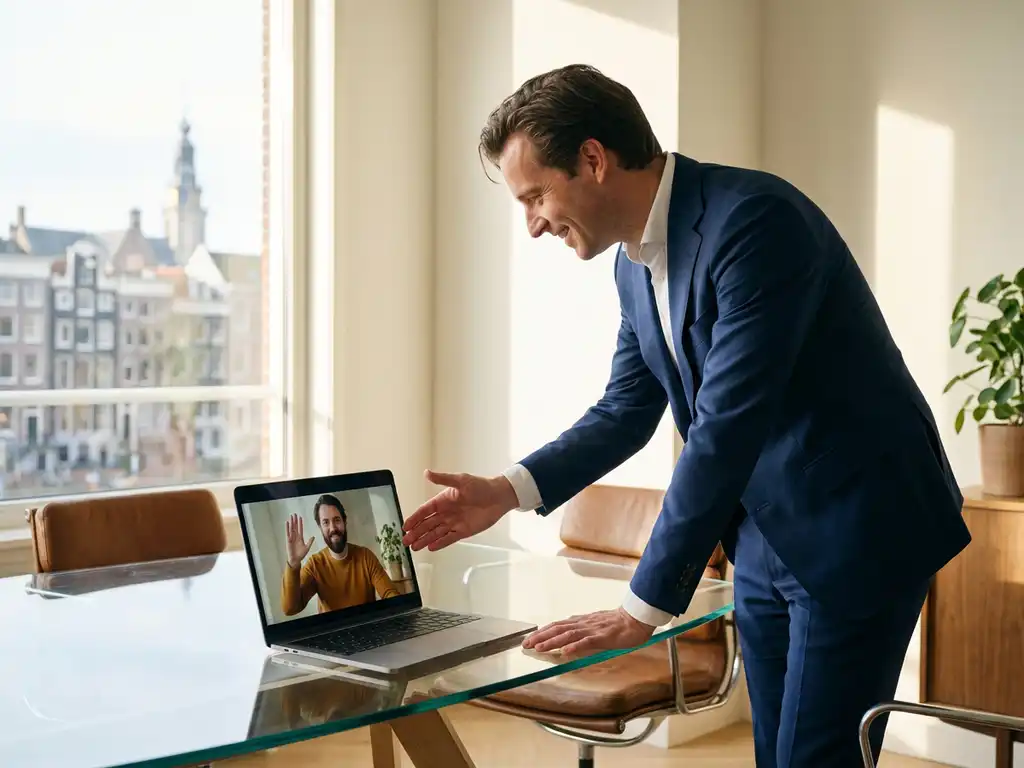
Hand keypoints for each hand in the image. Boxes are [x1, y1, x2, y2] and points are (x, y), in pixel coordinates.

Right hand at [285, 513, 313, 568]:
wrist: (296, 560)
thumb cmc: (301, 554)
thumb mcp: (307, 547)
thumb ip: (310, 542)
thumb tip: (313, 536)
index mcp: (300, 538)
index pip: (300, 528)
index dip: (300, 523)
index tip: (300, 517)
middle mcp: (295, 536)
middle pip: (295, 526)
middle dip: (295, 520)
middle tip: (294, 514)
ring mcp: (291, 538)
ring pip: (291, 528)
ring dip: (291, 522)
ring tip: (291, 516)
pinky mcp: (288, 540)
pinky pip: (288, 533)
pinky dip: (287, 528)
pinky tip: (287, 523)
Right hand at [402, 470, 518, 551]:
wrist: (499, 496)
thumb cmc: (481, 486)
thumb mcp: (460, 480)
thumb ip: (442, 479)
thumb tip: (426, 473)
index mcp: (443, 500)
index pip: (425, 511)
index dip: (414, 519)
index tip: (405, 526)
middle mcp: (446, 512)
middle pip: (427, 524)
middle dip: (416, 533)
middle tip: (405, 541)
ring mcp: (454, 522)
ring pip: (436, 533)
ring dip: (425, 540)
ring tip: (414, 547)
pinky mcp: (464, 531)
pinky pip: (449, 538)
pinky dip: (440, 543)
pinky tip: (430, 547)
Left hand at [522, 608, 655, 656]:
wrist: (635, 619)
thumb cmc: (616, 624)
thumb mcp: (594, 625)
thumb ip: (581, 631)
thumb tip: (565, 639)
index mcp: (581, 622)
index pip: (557, 626)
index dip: (542, 632)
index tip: (529, 639)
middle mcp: (583, 624)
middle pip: (558, 629)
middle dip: (541, 637)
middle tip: (526, 645)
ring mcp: (592, 629)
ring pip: (568, 635)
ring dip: (552, 641)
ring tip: (539, 648)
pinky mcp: (603, 636)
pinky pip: (587, 642)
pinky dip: (575, 646)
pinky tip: (565, 652)